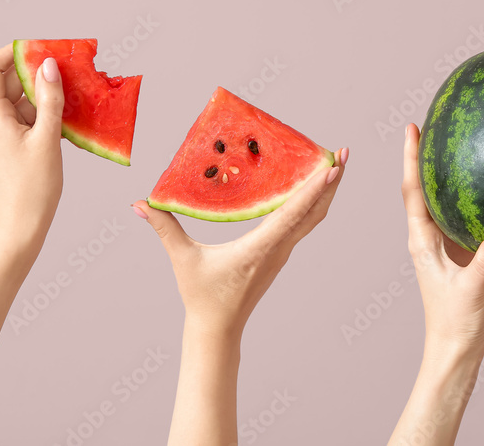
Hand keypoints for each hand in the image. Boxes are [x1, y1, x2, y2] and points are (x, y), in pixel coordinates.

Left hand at [0, 43, 64, 253]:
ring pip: (17, 99)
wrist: (22, 224)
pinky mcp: (5, 143)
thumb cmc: (34, 186)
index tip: (41, 47)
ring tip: (71, 89)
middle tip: (64, 66)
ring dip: (42, 92)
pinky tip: (65, 113)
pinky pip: (22, 116)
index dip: (13, 52)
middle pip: (5, 81)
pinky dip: (41, 111)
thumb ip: (50, 99)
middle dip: (34, 71)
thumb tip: (48, 65)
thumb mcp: (47, 138)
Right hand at [132, 147, 346, 338]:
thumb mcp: (182, 259)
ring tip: (334, 163)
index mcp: (261, 246)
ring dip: (325, 191)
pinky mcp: (280, 254)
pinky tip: (308, 188)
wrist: (219, 330)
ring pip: (313, 217)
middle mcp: (279, 248)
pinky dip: (310, 203)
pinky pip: (302, 224)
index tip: (332, 166)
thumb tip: (140, 203)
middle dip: (332, 181)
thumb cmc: (202, 296)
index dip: (314, 188)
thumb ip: (163, 228)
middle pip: (315, 210)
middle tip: (344, 153)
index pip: (294, 212)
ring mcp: (283, 252)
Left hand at [401, 124, 483, 354]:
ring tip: (454, 146)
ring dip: (442, 176)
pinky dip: (470, 200)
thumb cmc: (454, 323)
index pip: (412, 191)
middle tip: (429, 125)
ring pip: (440, 202)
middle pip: (421, 188)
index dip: (411, 159)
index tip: (412, 128)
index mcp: (421, 241)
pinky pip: (462, 218)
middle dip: (423, 157)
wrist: (455, 349)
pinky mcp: (459, 255)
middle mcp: (427, 238)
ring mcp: (442, 246)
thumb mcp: (470, 291)